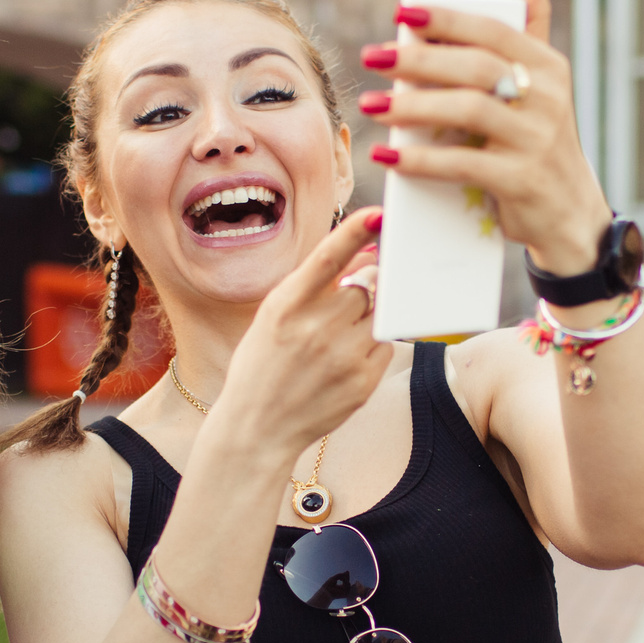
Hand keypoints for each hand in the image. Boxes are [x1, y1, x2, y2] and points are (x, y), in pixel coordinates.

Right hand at [210, 207, 390, 460]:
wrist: (257, 428)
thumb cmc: (263, 364)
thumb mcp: (274, 316)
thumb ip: (315, 284)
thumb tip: (366, 253)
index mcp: (285, 306)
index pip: (328, 258)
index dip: (356, 232)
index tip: (380, 214)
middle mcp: (315, 329)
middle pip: (367, 284)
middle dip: (364, 285)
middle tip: (345, 302)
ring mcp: (343, 357)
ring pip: (378, 314)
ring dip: (368, 315)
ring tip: (337, 336)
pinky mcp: (364, 382)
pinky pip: (385, 344)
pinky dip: (372, 344)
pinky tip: (344, 359)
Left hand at [363, 0, 610, 277]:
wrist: (569, 216)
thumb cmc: (539, 139)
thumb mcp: (541, 80)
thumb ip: (528, 22)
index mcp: (549, 65)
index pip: (493, 31)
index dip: (447, 20)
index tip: (401, 15)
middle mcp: (548, 98)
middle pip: (476, 68)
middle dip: (419, 61)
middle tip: (372, 58)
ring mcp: (537, 141)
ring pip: (468, 112)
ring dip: (413, 106)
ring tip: (371, 105)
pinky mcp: (523, 181)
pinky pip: (463, 164)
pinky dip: (420, 160)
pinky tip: (386, 154)